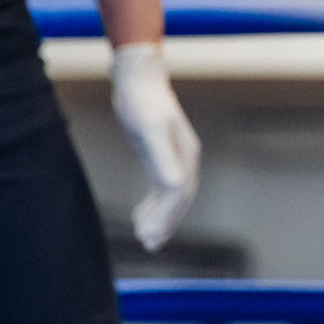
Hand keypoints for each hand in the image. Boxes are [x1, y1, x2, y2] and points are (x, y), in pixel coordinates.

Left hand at [112, 42, 200, 250]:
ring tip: (145, 237)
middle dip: (166, 223)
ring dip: (161, 217)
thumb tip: (175, 187)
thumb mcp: (149, 130)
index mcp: (185, 156)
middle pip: (180, 199)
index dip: (167, 218)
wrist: (138, 79)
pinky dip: (154, 205)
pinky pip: (161, 187)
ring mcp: (172, 158)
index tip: (151, 236)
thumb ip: (161, 158)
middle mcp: (183, 159)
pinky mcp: (159, 156)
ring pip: (172, 196)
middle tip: (149, 244)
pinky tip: (140, 215)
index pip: (180, 195)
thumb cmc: (142, 102)